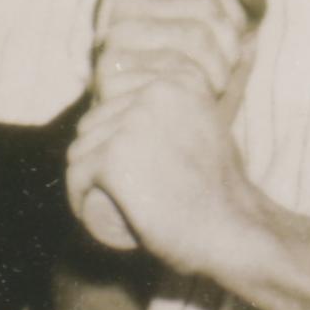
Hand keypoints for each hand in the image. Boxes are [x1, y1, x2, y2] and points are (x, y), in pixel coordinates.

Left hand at [67, 69, 275, 290]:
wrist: (233, 230)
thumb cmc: (221, 189)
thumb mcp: (209, 126)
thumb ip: (186, 105)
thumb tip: (143, 89)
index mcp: (180, 78)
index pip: (117, 90)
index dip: (114, 126)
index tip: (129, 159)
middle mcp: (156, 92)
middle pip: (97, 120)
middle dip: (98, 153)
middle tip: (118, 187)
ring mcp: (133, 122)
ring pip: (82, 148)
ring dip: (87, 177)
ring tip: (106, 200)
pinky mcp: (114, 157)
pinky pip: (76, 175)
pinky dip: (77, 198)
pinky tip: (87, 210)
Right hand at [88, 0, 263, 108]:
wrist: (162, 158)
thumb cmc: (195, 101)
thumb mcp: (226, 56)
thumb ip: (243, 16)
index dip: (237, 15)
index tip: (234, 49)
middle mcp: (127, 9)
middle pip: (206, 8)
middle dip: (230, 50)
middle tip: (222, 82)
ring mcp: (114, 40)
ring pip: (195, 35)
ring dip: (218, 74)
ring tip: (207, 96)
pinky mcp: (110, 74)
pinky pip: (175, 70)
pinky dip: (196, 93)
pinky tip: (187, 109)